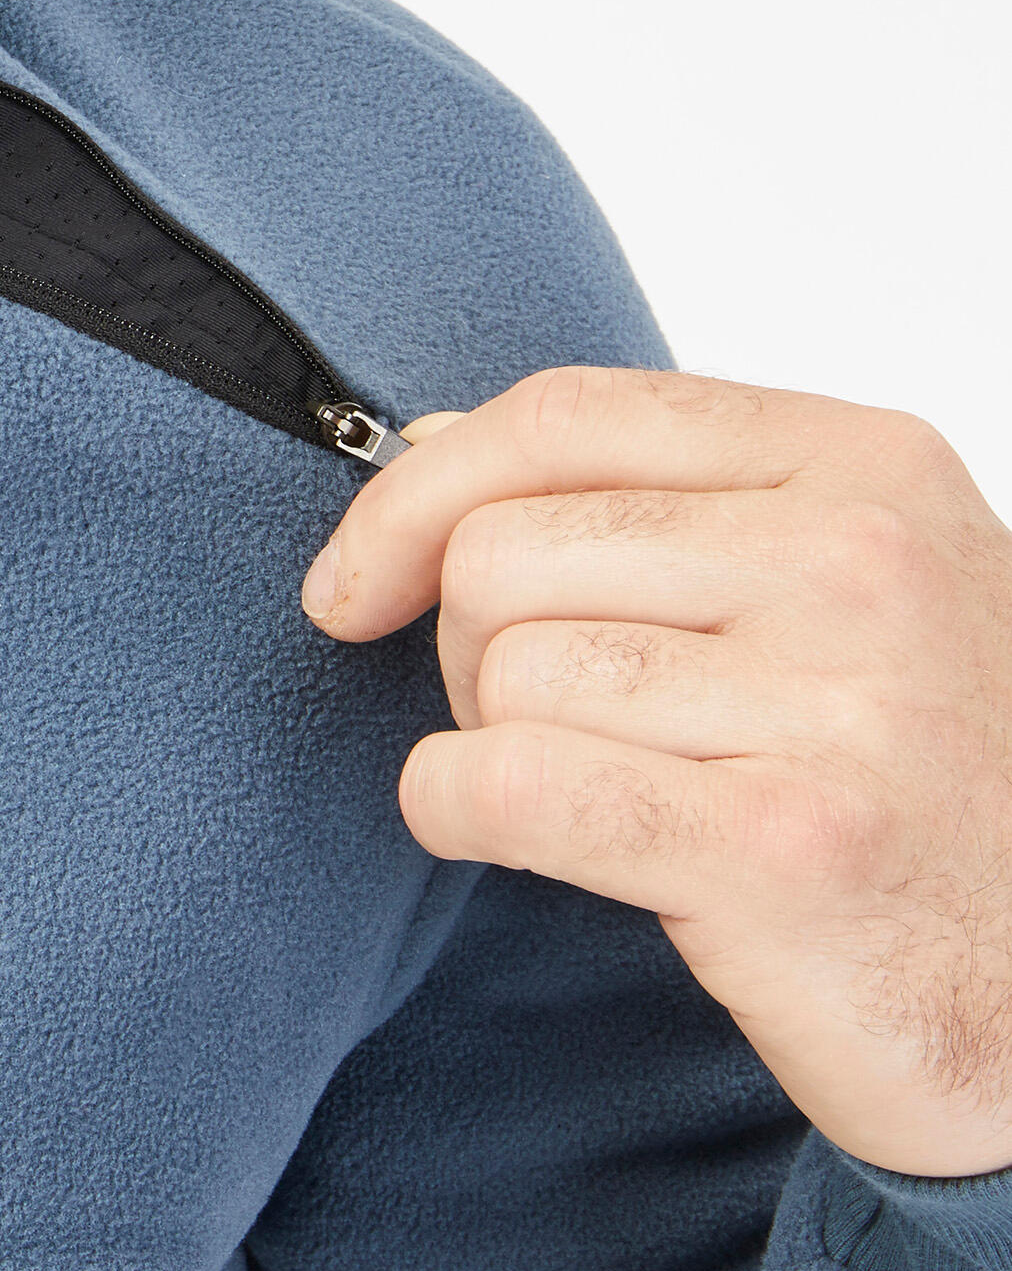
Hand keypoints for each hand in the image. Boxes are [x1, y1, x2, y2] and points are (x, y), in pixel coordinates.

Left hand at [301, 367, 1011, 1179]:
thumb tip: (435, 442)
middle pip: (499, 553)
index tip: (357, 581)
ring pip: (499, 675)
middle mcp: (863, 563)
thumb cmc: (911, 778)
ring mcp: (839, 706)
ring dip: (497, 743)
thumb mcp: (831, 585)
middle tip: (566, 729)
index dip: (413, 495)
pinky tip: (499, 830)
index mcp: (865, 464)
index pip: (561, 417)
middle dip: (471, 650)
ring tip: (613, 792)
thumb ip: (648, 498)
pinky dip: (455, 808)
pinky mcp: (786, 853)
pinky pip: (506, 784)